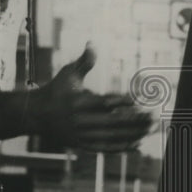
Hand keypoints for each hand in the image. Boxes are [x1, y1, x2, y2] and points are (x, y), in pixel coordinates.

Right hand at [28, 43, 151, 151]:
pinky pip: (105, 148)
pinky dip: (122, 147)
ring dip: (134, 134)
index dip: (121, 102)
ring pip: (112, 137)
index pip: (103, 103)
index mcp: (77, 102)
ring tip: (152, 129)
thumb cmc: (56, 89)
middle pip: (112, 122)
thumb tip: (92, 43)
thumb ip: (84, 61)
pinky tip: (139, 143)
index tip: (138, 100)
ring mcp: (81, 135)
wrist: (37, 115)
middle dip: (135, 120)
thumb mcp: (68, 73)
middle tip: (154, 116)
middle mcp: (79, 121)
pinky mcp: (82, 145)